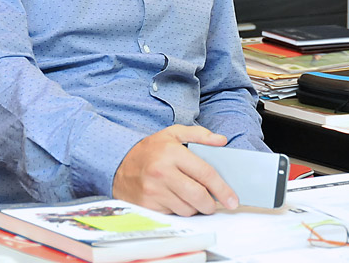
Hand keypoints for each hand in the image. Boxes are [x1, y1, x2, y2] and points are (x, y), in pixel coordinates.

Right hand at [111, 125, 237, 215]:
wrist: (117, 163)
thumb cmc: (149, 150)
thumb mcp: (172, 134)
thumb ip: (199, 135)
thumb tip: (221, 141)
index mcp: (171, 153)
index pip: (205, 173)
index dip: (222, 189)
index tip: (232, 199)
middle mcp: (162, 173)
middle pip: (198, 196)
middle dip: (211, 204)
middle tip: (213, 203)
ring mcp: (153, 191)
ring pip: (187, 209)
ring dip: (194, 207)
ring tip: (189, 196)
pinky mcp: (147, 206)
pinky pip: (173, 214)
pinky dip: (178, 210)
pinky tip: (174, 199)